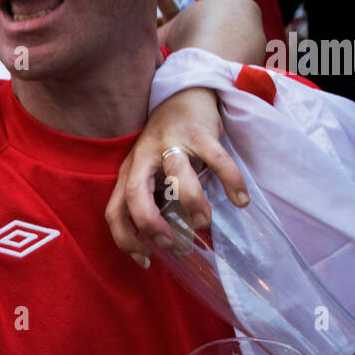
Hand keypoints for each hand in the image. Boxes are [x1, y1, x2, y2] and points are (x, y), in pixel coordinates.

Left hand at [106, 87, 247, 266]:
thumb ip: (155, 203)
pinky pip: (217, 160)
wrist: (182, 96)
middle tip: (173, 243)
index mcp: (129, 172)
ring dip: (192, 203)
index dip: (125, 239)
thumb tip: (172, 244)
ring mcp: (170, 142)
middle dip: (151, 224)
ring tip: (205, 221)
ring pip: (177, 174)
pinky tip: (241, 200)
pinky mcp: (199, 132)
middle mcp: (143, 157)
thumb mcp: (150, 174)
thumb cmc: (165, 145)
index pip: (114, 211)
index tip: (145, 259)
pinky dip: (230, 181)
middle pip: (135, 193)